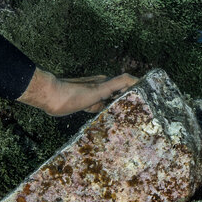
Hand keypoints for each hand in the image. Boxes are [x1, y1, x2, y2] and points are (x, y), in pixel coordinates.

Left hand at [18, 68, 138, 115]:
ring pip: (112, 100)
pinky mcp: (85, 102)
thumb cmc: (72, 94)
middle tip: (145, 110)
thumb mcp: (98, 90)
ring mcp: (93, 94)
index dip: (140, 86)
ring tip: (131, 118)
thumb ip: (116, 84)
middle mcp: (101, 86)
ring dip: (120, 106)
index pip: (128, 82)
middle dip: (133, 99)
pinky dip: (108, 112)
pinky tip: (109, 121)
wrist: (49, 96)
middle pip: (121, 91)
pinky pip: (101, 107)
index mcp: (106, 82)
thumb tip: (136, 80)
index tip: (152, 95)